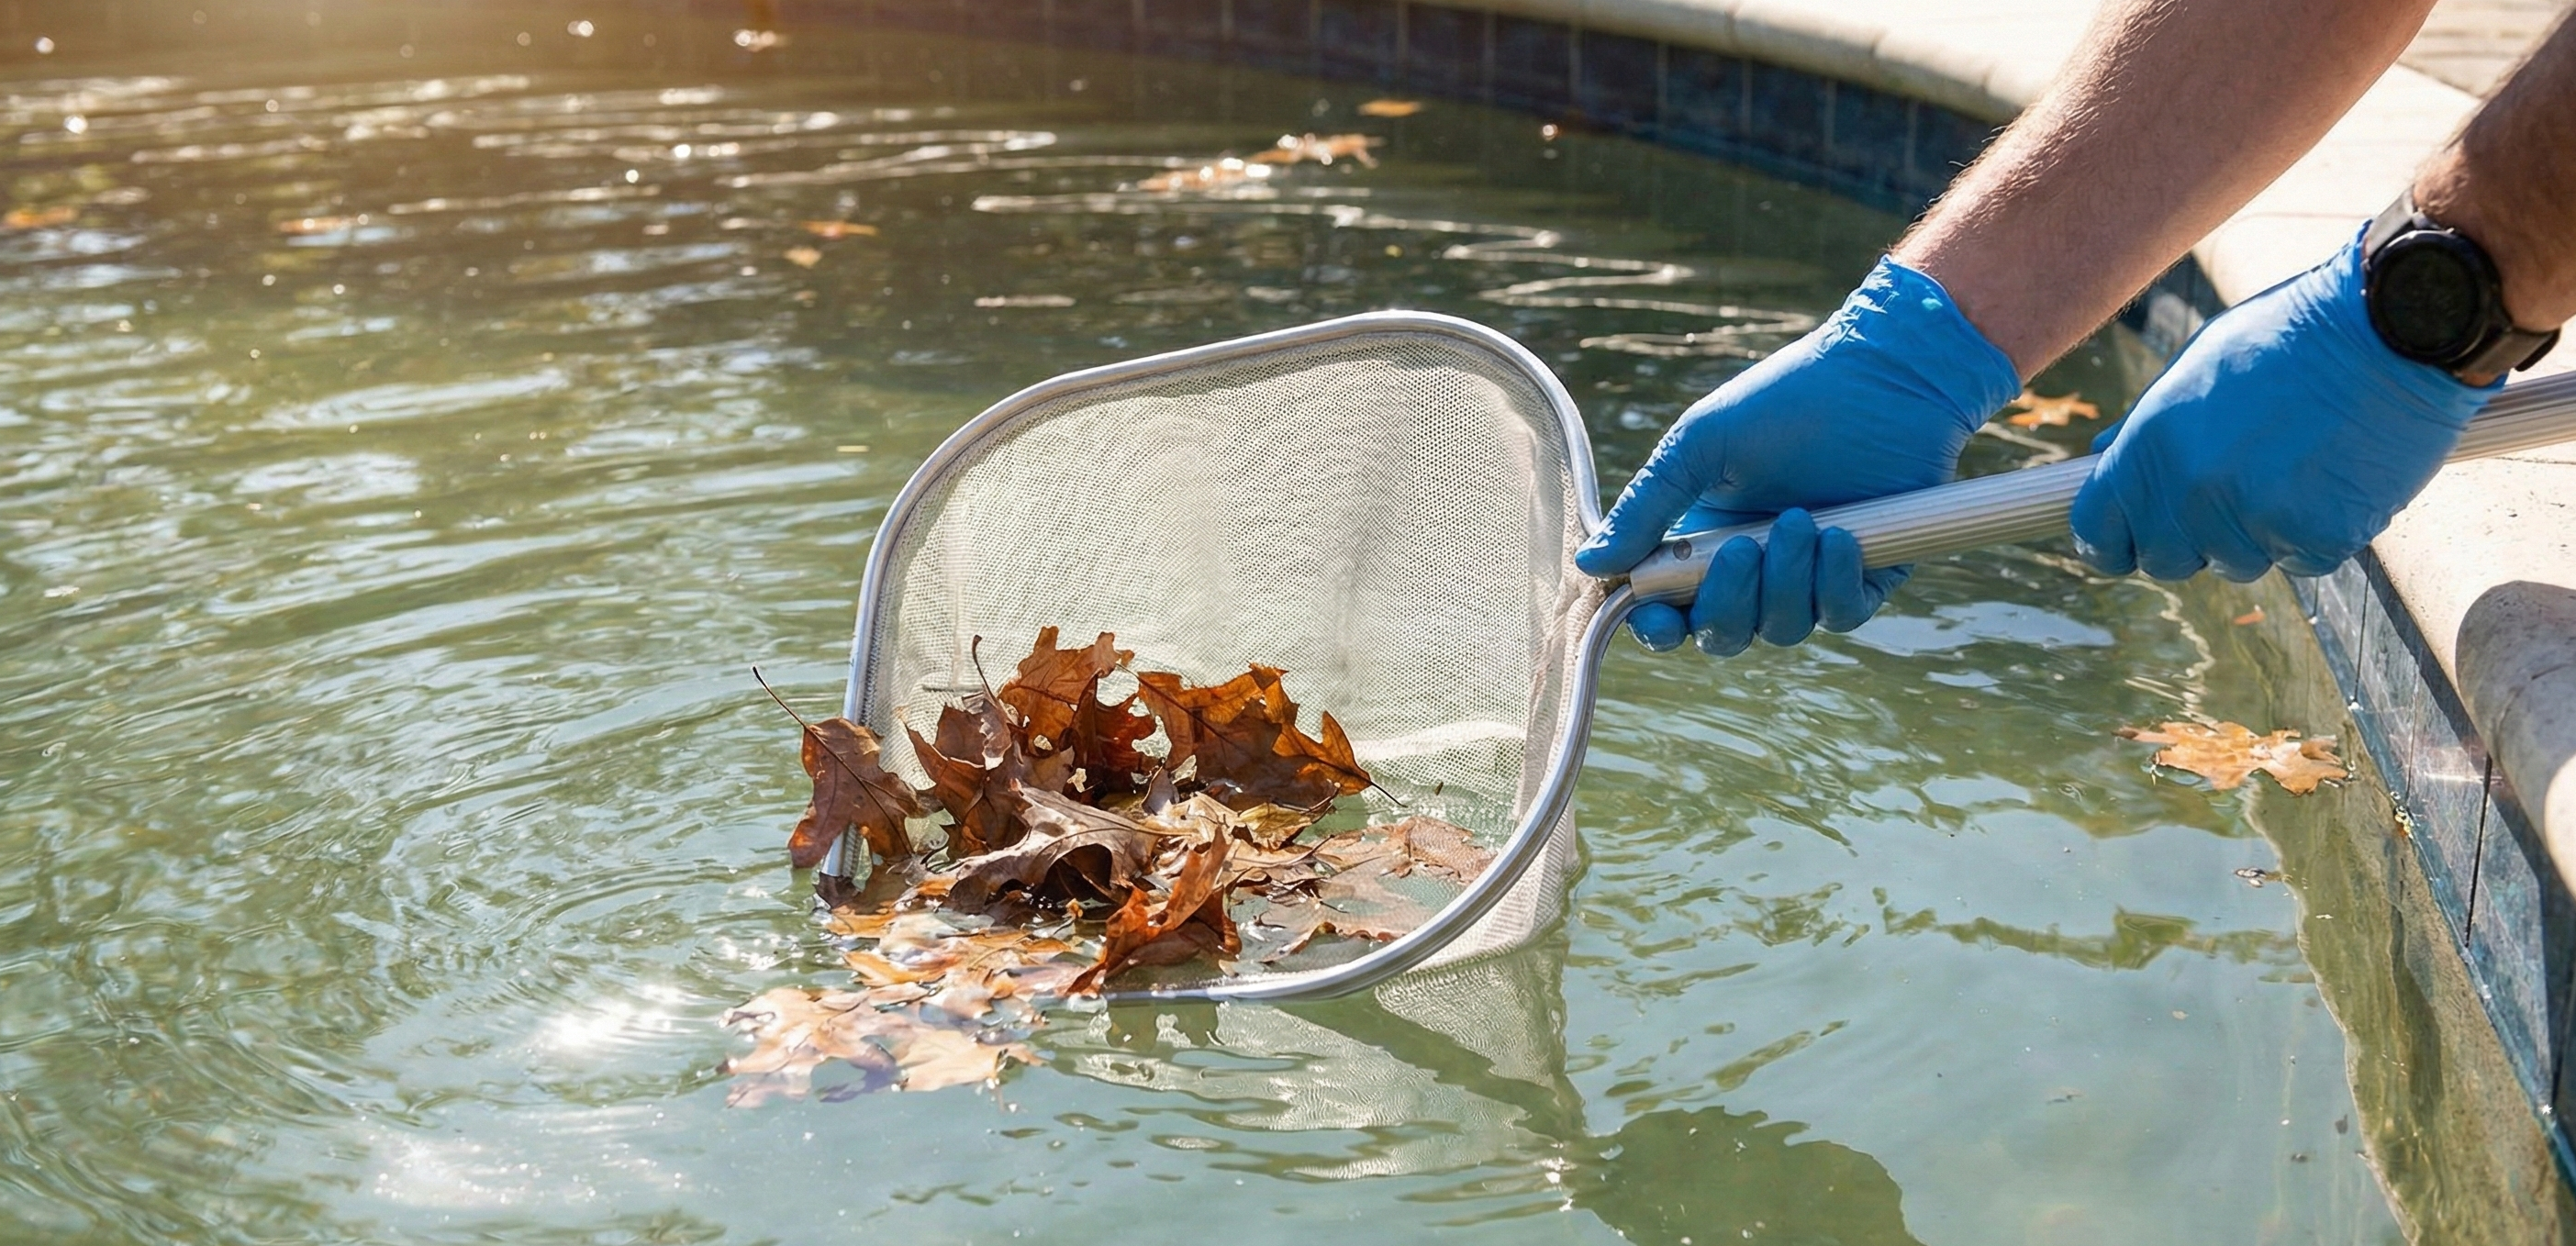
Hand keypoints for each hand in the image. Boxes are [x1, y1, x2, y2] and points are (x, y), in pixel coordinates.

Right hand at [1574, 258, 2022, 653]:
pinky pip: (1843, 614)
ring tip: (1802, 520)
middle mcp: (1754, 567)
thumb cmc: (1785, 400)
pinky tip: (1840, 536)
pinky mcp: (1867, 573)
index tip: (1660, 615)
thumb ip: (1646, 509)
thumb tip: (1590, 567)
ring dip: (1786, 584)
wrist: (1883, 373)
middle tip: (1740, 551)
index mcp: (1703, 540)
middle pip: (1723, 634)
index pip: (1671, 611)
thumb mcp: (1700, 447)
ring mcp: (1810, 575)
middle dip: (1726, 604)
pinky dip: (1835, 585)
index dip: (1660, 627)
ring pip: (1783, 629)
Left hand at [2071, 228, 2494, 581]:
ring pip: (2237, 562)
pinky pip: (2302, 561)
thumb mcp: (2198, 364)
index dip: (2109, 541)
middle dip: (2190, 538)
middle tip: (2233, 492)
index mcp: (2150, 444)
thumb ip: (2146, 423)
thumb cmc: (2293, 335)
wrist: (2395, 324)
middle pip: (2165, 559)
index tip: (2125, 544)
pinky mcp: (2318, 537)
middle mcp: (2191, 489)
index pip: (2097, 529)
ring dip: (2258, 533)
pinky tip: (2335, 478)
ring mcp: (2254, 518)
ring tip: (2295, 467)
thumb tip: (2099, 455)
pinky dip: (2317, 533)